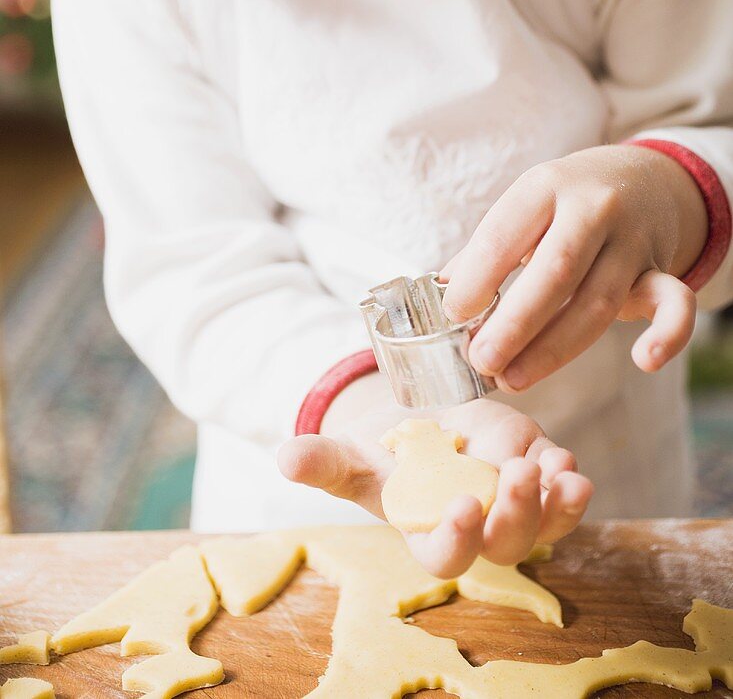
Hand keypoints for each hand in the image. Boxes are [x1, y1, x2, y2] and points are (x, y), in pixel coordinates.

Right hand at [278, 380, 592, 578]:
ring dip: (556, 507)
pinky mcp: (536, 478)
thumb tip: (283, 456)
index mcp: (429, 534)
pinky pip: (562, 497)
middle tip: (519, 475)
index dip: (457, 538)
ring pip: (544, 526)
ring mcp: (512, 508)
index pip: (447, 555)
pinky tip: (569, 465)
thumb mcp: (349, 456)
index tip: (463, 505)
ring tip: (561, 474)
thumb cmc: (383, 455)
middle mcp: (477, 531)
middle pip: (505, 543)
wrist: (420, 431)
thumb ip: (321, 462)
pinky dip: (570, 487)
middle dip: (518, 516)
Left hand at [440, 144, 705, 393]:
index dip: (476, 279)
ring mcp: (632, 239)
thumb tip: (439, 299)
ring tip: (512, 378)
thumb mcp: (523, 208)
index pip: (504, 235)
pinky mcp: (661, 268)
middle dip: (515, 324)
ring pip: (599, 300)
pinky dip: (668, 334)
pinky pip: (675, 303)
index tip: (453, 316)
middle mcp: (593, 207)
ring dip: (554, 349)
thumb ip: (484, 252)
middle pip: (555, 271)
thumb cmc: (563, 204)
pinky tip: (644, 361)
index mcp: (544, 186)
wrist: (642, 179)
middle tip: (481, 361)